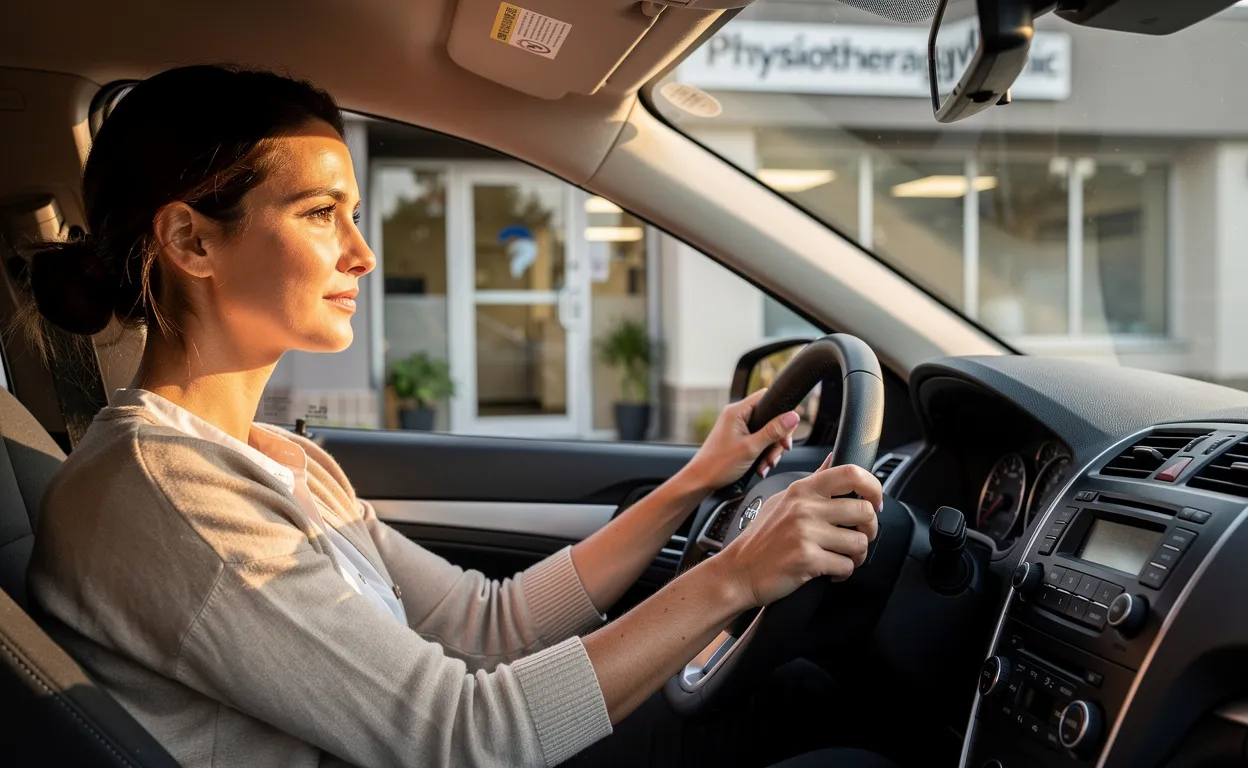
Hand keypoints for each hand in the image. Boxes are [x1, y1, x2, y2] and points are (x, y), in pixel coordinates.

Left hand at [682, 388, 800, 491]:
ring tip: (765, 466)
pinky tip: (760, 468)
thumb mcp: (751, 448)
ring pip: (765, 434)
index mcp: (737, 411)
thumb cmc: (718, 465)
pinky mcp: (737, 440)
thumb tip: (793, 416)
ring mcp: (737, 428)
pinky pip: (758, 443)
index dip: (781, 412)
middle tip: (776, 455)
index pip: (767, 398)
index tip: (786, 431)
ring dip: (769, 452)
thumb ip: (773, 431)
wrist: (700, 482)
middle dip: (776, 440)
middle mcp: (737, 416)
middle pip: (770, 419)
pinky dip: (762, 456)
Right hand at [719, 459, 882, 607]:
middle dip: (870, 529)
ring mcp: (805, 533)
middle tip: (859, 537)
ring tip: (842, 557)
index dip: (873, 487)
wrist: (738, 571)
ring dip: (857, 556)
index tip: (875, 502)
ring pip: (859, 542)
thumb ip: (813, 480)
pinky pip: (846, 566)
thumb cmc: (760, 538)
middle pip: (864, 511)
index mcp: (802, 490)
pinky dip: (842, 573)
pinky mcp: (807, 559)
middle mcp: (805, 508)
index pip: (851, 473)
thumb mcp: (783, 499)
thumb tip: (833, 459)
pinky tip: (830, 572)